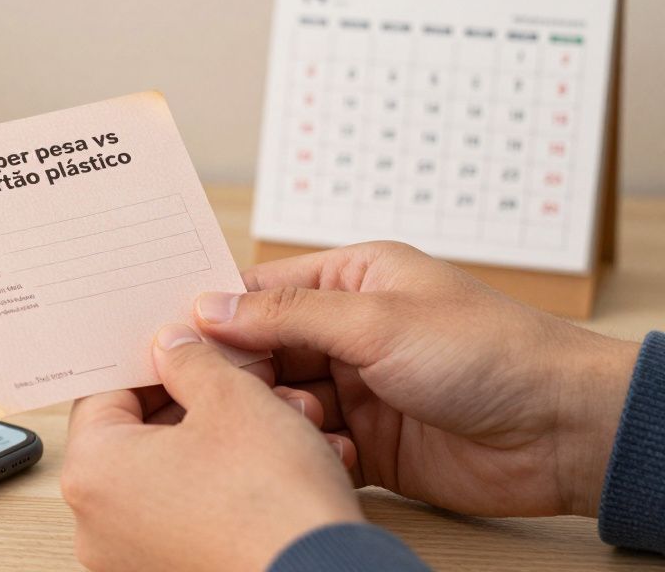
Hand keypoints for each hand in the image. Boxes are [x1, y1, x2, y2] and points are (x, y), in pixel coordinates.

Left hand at [62, 324, 361, 571]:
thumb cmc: (273, 502)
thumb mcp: (232, 399)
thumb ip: (190, 361)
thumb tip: (172, 348)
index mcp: (93, 471)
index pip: (106, 393)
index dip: (155, 361)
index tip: (188, 348)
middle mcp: (99, 523)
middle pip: (144, 434)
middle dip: (205, 400)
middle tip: (249, 379)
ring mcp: (133, 556)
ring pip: (177, 470)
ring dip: (228, 438)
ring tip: (287, 420)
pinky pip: (192, 511)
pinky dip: (230, 484)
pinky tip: (284, 464)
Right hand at [196, 241, 638, 517]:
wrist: (560, 429)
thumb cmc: (491, 352)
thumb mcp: (377, 320)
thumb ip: (287, 315)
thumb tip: (209, 307)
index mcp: (350, 279)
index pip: (259, 289)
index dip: (214, 312)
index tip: (171, 336)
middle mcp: (347, 330)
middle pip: (260, 348)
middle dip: (241, 371)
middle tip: (220, 391)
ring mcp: (356, 387)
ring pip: (280, 399)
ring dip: (277, 414)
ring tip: (296, 421)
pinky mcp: (368, 441)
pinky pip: (310, 443)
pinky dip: (307, 450)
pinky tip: (323, 451)